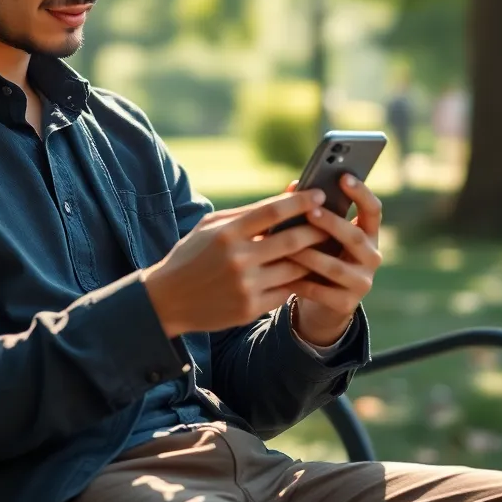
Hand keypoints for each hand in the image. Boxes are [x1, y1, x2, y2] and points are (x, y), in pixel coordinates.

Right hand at [142, 189, 337, 337]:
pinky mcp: (250, 309)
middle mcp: (238, 258)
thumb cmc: (192, 254)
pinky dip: (298, 280)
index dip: (299, 201)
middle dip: (317, 229)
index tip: (319, 193)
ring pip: (295, 268)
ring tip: (326, 246)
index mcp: (227, 233)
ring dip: (314, 257)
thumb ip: (249, 212)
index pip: (272, 211)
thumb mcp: (211, 227)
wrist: (168, 300)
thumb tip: (287, 193)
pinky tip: (307, 271)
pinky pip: (286, 291)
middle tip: (333, 221)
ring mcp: (246, 286)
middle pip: (292, 240)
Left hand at [287, 175, 382, 345]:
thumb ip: (311, 211)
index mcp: (368, 234)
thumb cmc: (320, 256)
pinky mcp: (347, 304)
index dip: (361, 193)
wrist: (323, 303)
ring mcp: (362, 282)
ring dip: (310, 254)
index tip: (343, 176)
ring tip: (287, 245)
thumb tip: (294, 185)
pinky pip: (322, 291)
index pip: (373, 210)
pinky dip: (301, 281)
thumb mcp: (320, 234)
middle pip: (356, 237)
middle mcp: (372, 257)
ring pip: (335, 266)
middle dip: (333, 223)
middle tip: (311, 211)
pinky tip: (282, 273)